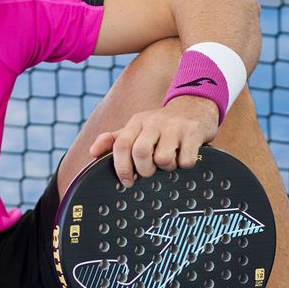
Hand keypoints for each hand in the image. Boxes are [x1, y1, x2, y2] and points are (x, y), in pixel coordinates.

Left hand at [89, 96, 218, 186]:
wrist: (195, 106)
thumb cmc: (162, 125)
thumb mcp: (137, 127)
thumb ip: (115, 139)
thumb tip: (92, 152)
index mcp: (137, 122)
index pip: (121, 144)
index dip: (121, 167)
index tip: (127, 181)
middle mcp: (154, 122)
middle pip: (140, 152)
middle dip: (144, 170)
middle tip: (150, 173)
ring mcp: (175, 127)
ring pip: (163, 159)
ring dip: (166, 168)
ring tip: (169, 162)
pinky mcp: (193, 133)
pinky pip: (185, 160)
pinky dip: (184, 165)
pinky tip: (184, 158)